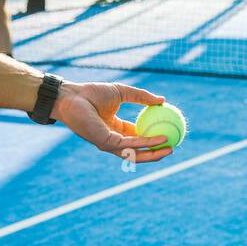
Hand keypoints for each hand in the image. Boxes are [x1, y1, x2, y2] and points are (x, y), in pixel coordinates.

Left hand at [52, 81, 172, 161]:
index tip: (171, 134)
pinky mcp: (106, 143)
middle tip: (174, 147)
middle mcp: (114, 139)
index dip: (154, 139)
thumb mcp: (123, 92)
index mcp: (117, 128)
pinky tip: (159, 138)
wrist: (72, 96)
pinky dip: (146, 142)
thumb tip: (162, 100)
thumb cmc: (92, 93)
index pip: (138, 138)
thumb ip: (141, 97)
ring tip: (170, 148)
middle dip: (156, 153)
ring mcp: (110, 143)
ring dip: (154, 152)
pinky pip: (130, 144)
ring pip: (136, 153)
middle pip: (139, 151)